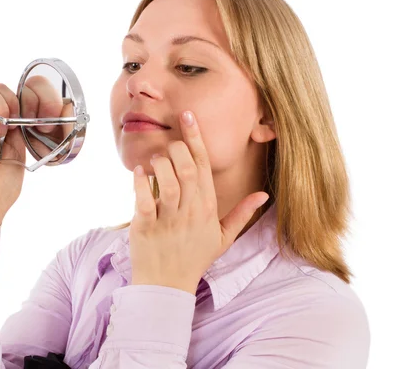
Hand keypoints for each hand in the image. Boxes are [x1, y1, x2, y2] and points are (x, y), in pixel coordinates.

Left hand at [129, 110, 269, 294]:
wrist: (167, 286)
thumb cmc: (194, 258)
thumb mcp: (223, 237)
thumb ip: (242, 214)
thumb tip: (263, 194)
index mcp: (208, 209)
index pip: (204, 167)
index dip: (196, 138)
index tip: (187, 115)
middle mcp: (191, 212)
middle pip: (187, 170)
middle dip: (176, 149)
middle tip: (169, 147)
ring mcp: (169, 220)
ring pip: (168, 182)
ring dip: (160, 164)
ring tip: (155, 161)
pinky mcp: (146, 228)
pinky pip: (144, 200)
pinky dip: (140, 183)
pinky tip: (138, 173)